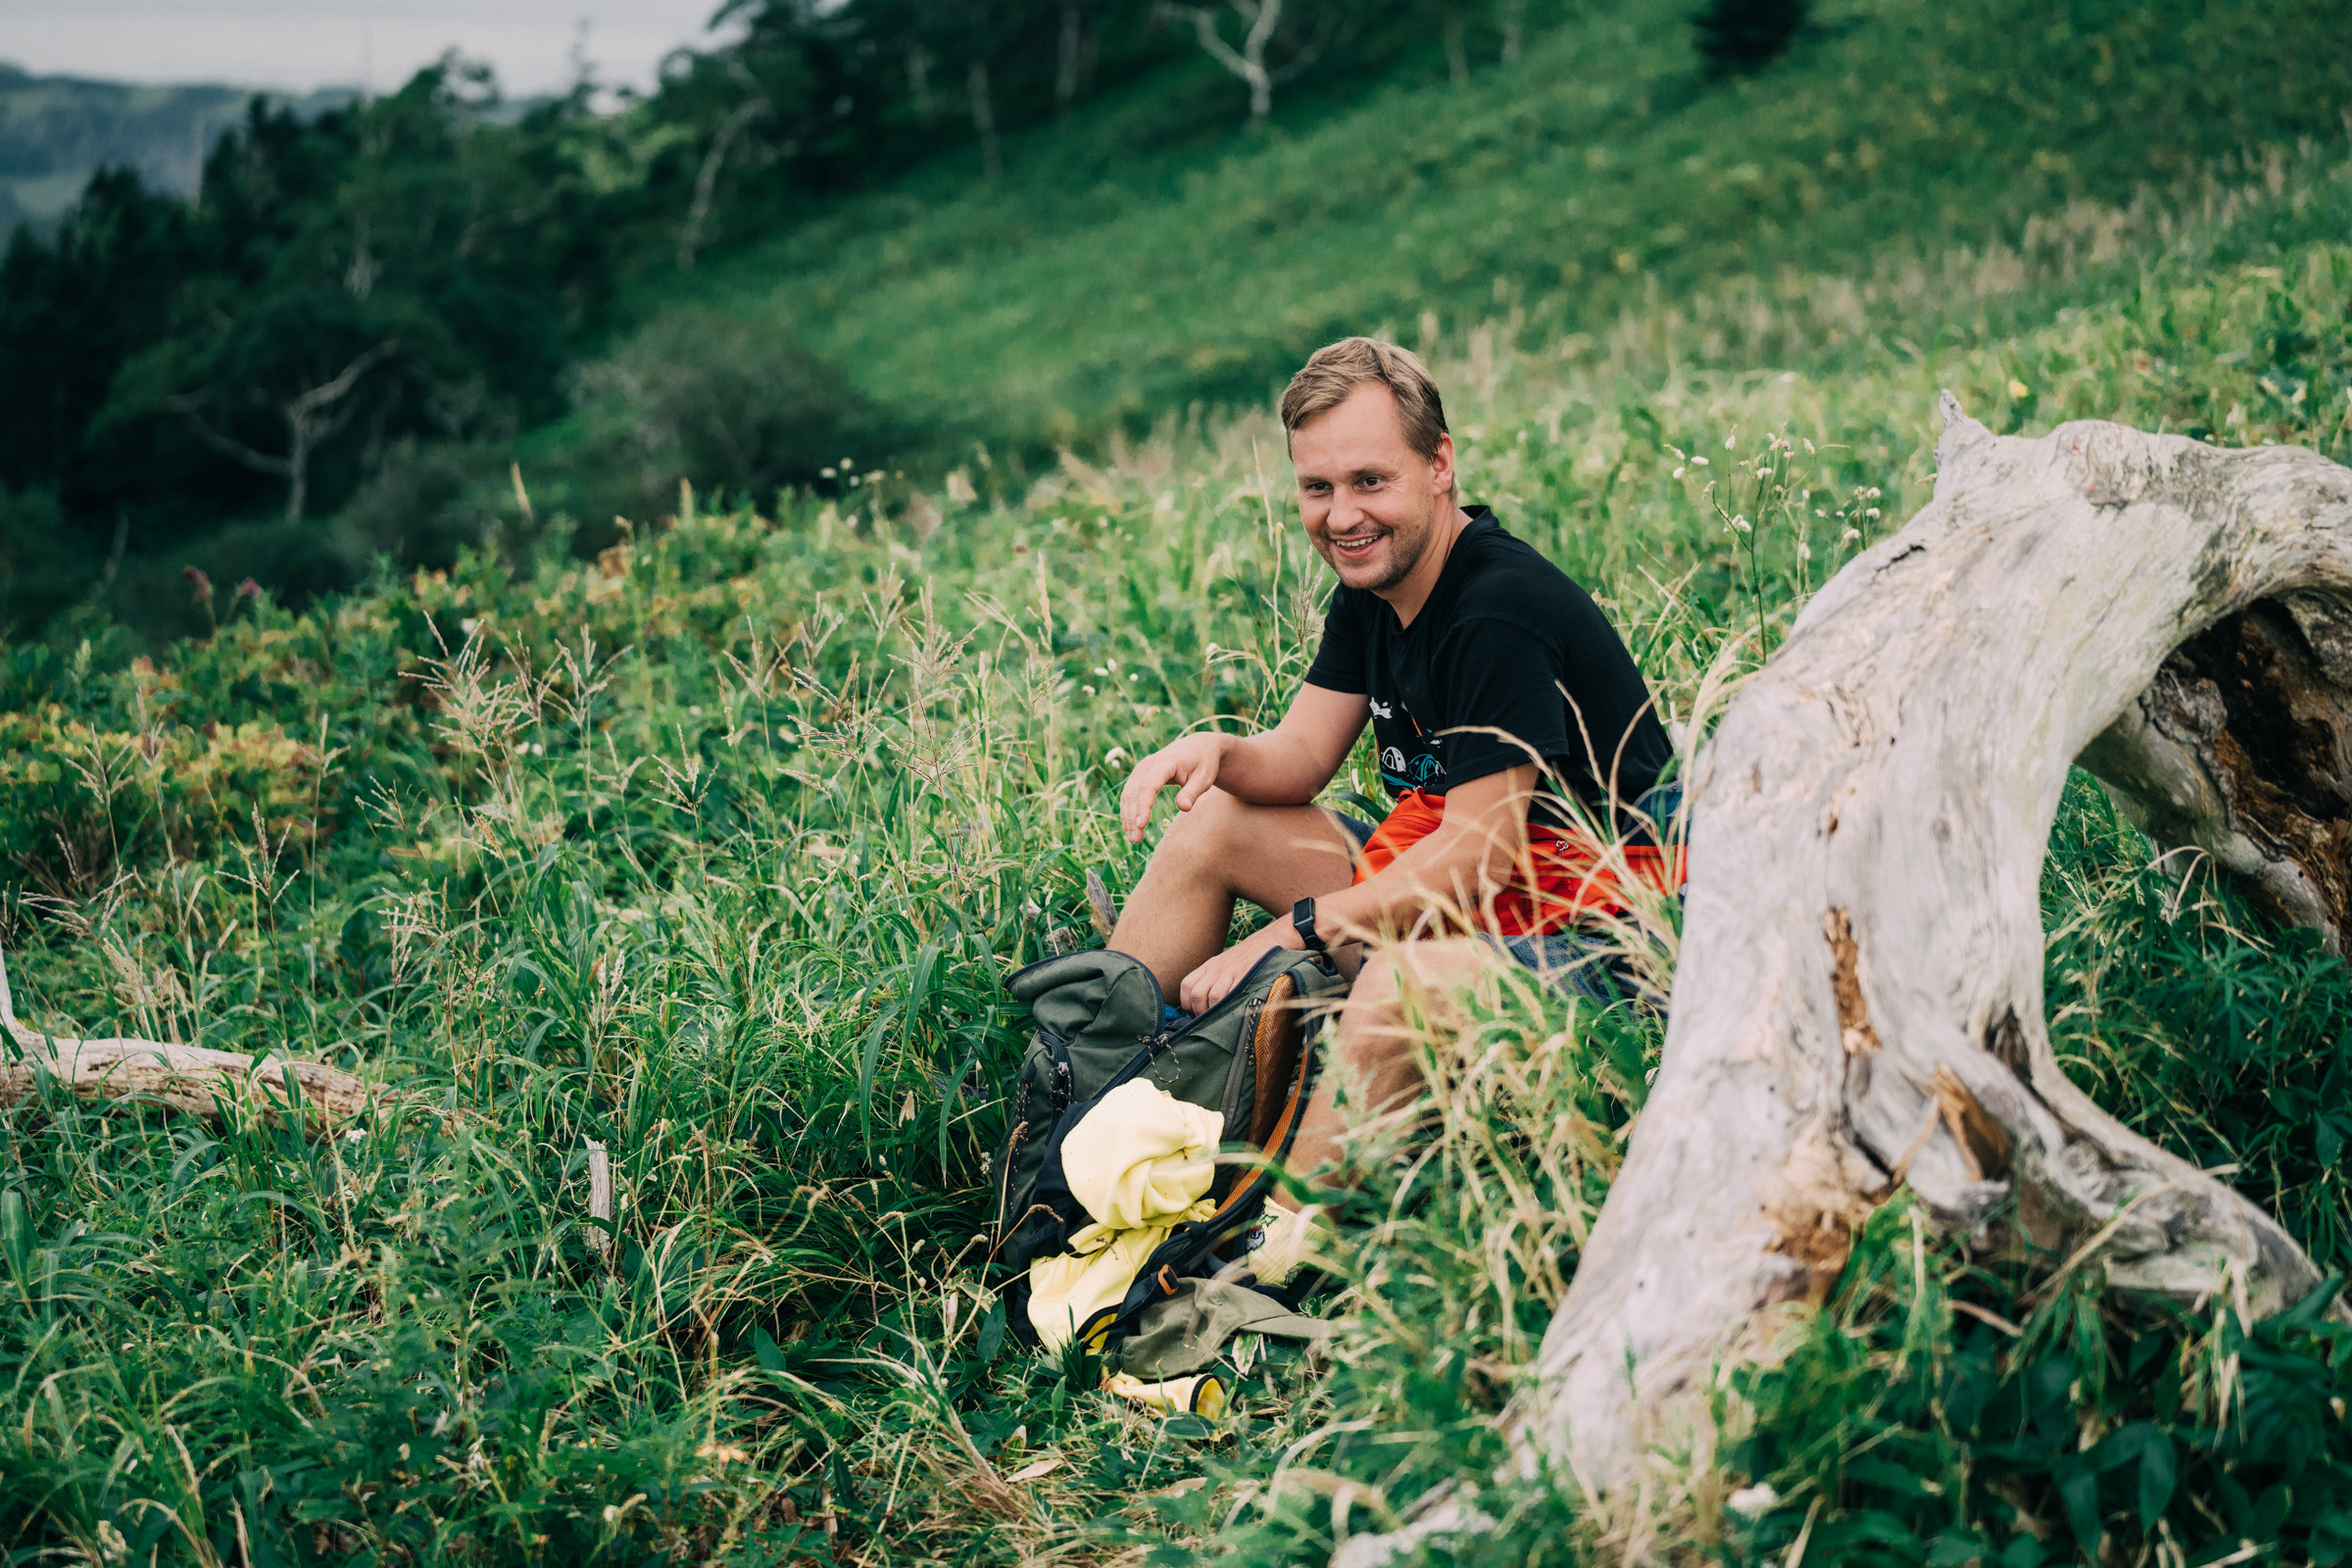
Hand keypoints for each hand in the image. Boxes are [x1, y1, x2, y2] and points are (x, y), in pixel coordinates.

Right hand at [1119, 732, 1230, 843]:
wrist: (1198, 747)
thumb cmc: (1203, 764)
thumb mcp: (1204, 778)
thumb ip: (1192, 792)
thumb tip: (1183, 808)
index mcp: (1166, 762)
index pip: (1149, 785)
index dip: (1143, 805)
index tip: (1141, 825)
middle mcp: (1149, 763)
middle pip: (1135, 792)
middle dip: (1133, 817)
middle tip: (1135, 840)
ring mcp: (1142, 768)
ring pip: (1128, 794)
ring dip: (1128, 816)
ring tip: (1133, 839)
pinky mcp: (1140, 775)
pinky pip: (1129, 793)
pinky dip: (1129, 810)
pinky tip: (1131, 827)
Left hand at [1178, 919, 1297, 1014]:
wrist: (1268, 940)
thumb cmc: (1245, 958)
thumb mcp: (1223, 964)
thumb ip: (1211, 980)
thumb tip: (1201, 1005)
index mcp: (1209, 966)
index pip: (1187, 985)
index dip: (1186, 1003)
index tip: (1193, 1013)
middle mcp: (1216, 969)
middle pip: (1197, 994)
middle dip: (1199, 1012)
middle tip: (1207, 1021)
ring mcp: (1231, 972)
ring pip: (1212, 997)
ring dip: (1214, 1012)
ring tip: (1219, 1019)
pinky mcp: (1246, 976)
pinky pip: (1232, 995)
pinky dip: (1229, 1007)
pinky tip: (1233, 1012)